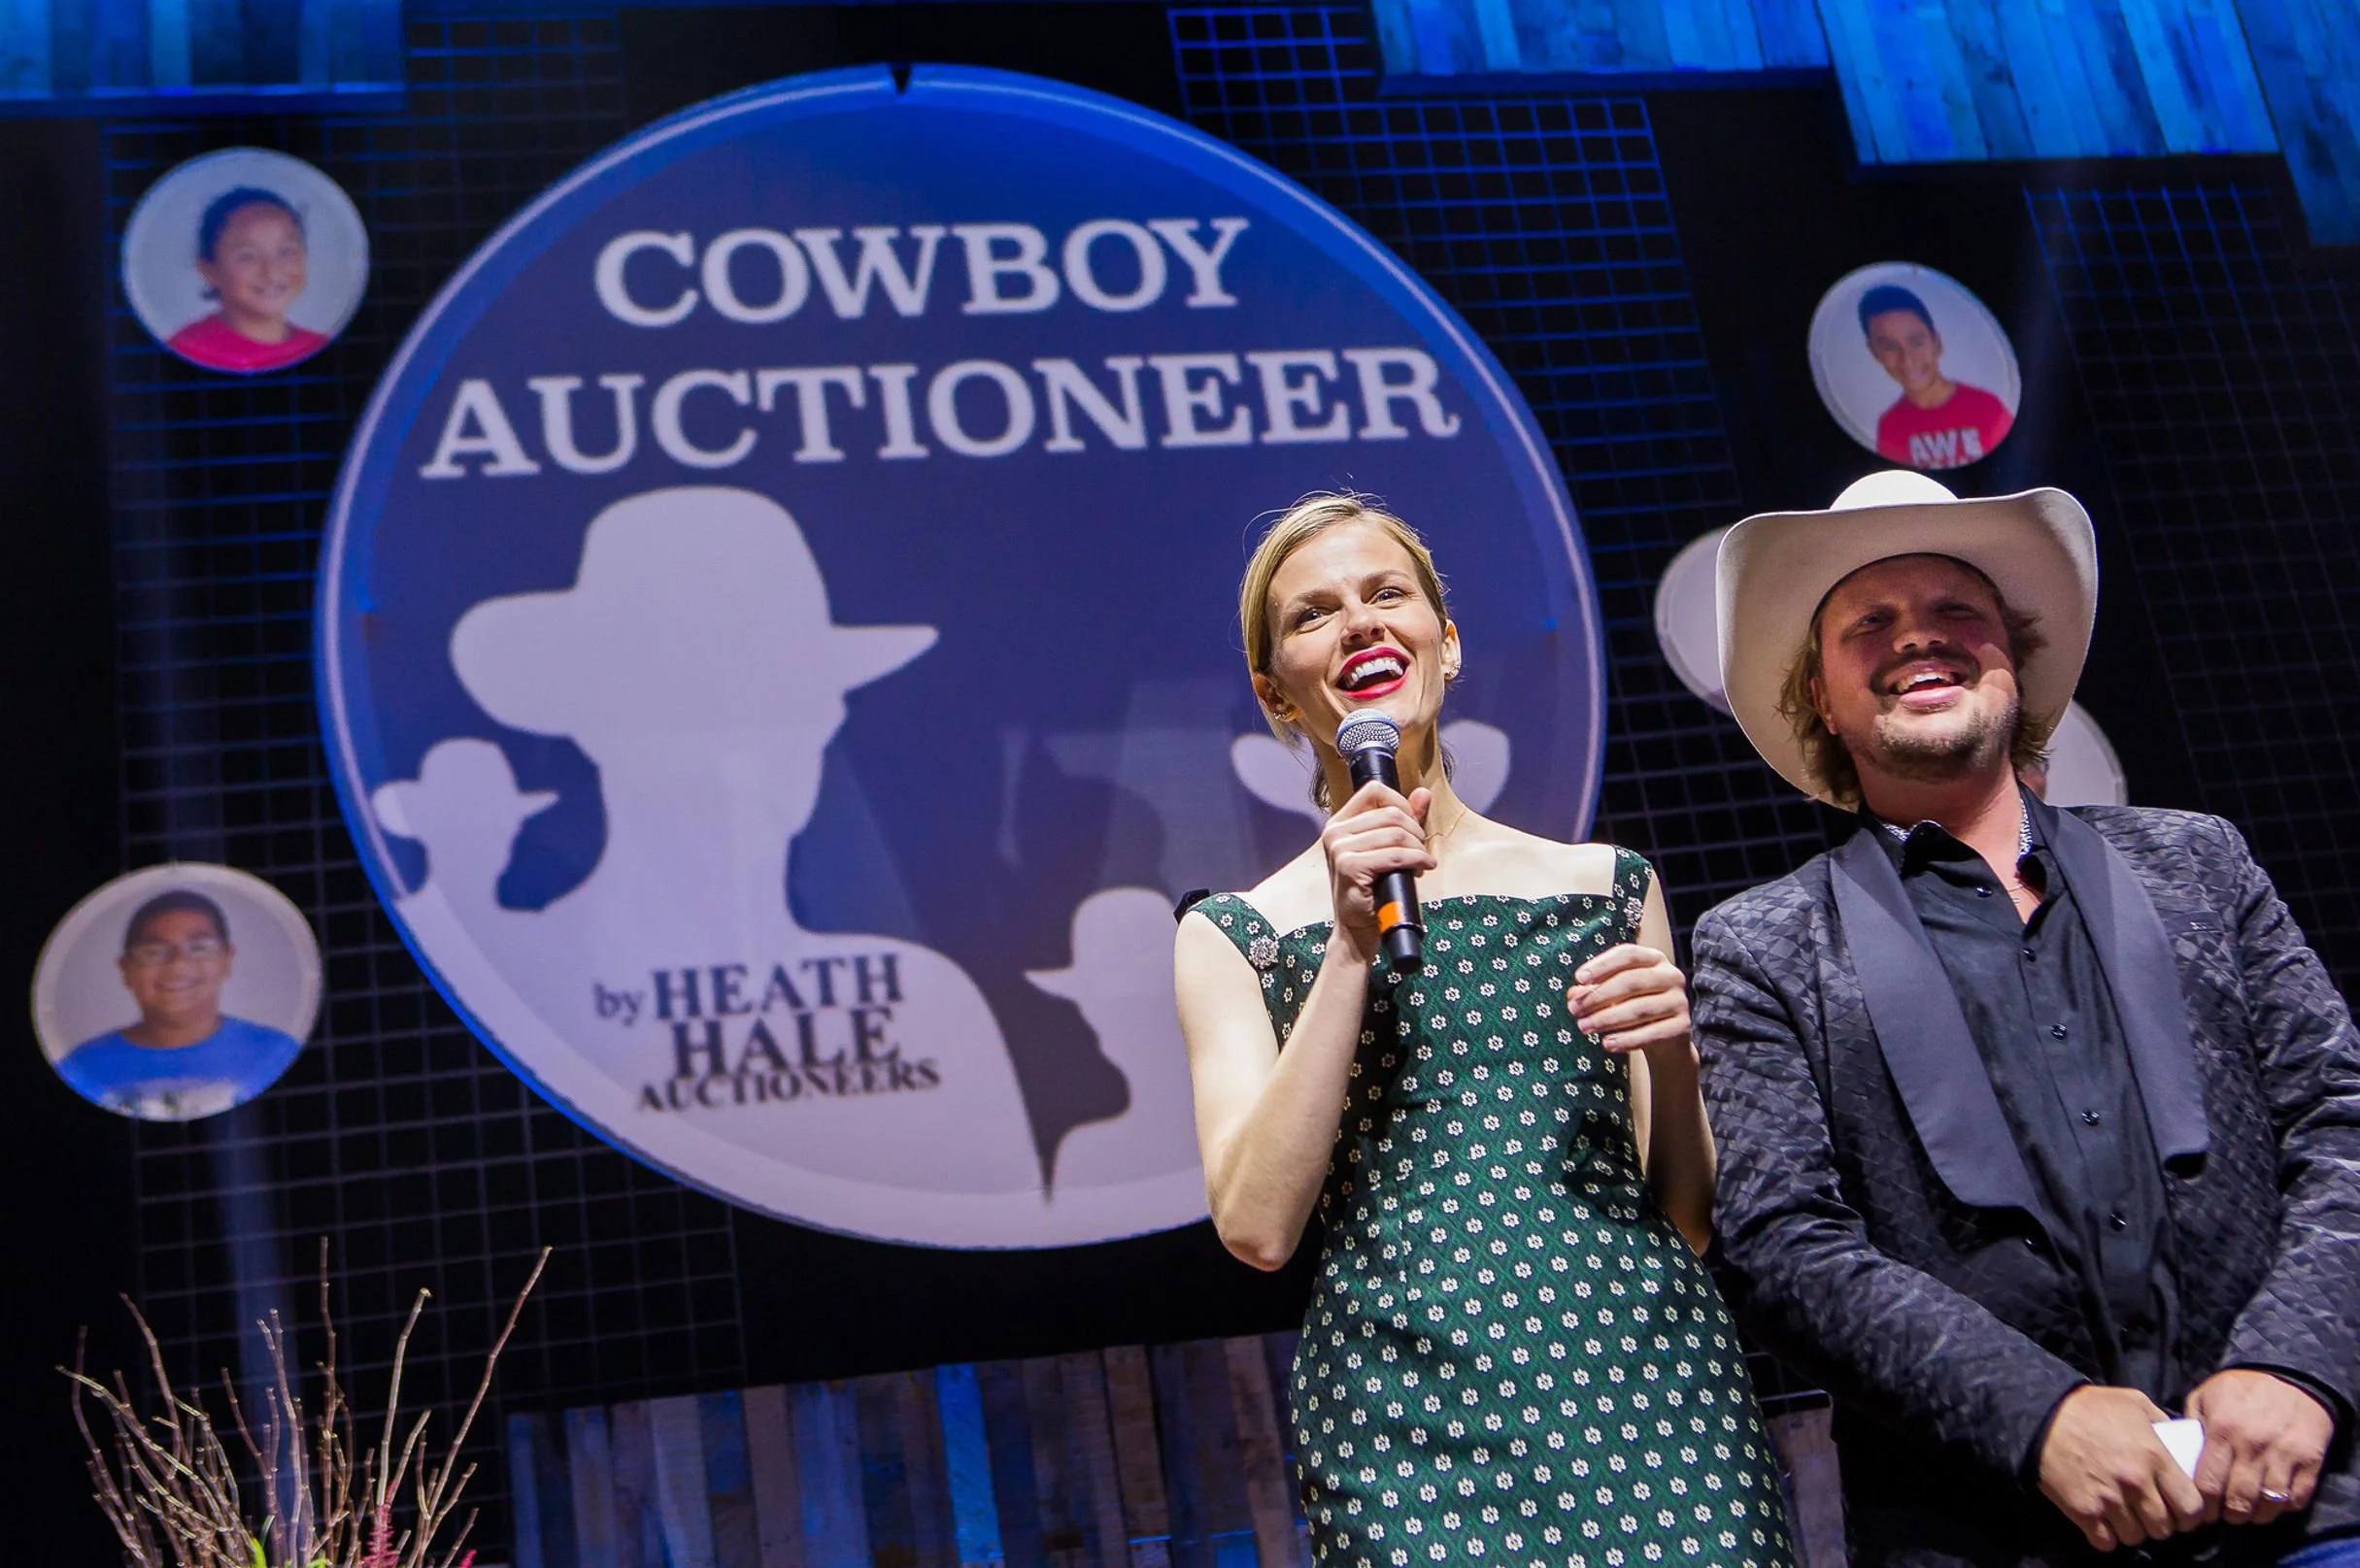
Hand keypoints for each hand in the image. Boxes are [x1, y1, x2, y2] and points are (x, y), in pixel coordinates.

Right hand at [1320, 778, 1432, 960]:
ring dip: (1418, 848)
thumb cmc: (1373, 889)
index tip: (1412, 824)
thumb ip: (1404, 820)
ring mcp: (1339, 849)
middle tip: (1420, 849)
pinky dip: (1416, 859)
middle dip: (1415, 830)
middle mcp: (1334, 832)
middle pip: (1390, 813)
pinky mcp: (1349, 867)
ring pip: (1396, 834)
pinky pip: (1395, 855)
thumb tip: (1423, 793)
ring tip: (1422, 861)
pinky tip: (1423, 867)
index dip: (1401, 803)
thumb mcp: (1387, 849)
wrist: (1358, 928)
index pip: (1374, 791)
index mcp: (1339, 823)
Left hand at [1571, 944, 1693, 1060]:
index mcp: (1653, 958)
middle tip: (1574, 1011)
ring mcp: (1679, 1000)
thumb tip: (1574, 995)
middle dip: (1598, 997)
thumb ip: (1592, 991)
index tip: (1579, 979)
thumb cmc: (1632, 1006)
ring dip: (1607, 1019)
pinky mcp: (1683, 1025)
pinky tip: (1607, 1044)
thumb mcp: (1612, 995)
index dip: (1602, 965)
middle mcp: (1670, 975)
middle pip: (1631, 981)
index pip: (1627, 954)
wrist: (1665, 1038)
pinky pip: (1652, 1033)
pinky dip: (1627, 1040)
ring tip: (1584, 1028)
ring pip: (1639, 1009)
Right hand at [2037, 1385, 2204, 1550]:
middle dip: (2161, 1524)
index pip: (2191, 1507)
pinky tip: (2104, 1521)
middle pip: (2164, 1528)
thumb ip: (2162, 1423)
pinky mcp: (2084, 1511)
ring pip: (2136, 1537)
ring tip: (2125, 1515)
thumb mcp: (2134, 1403)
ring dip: (2133, 1529)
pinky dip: (2107, 1536)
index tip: (2181, 1511)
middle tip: (2151, 1512)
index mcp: (2155, 1458)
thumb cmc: (2091, 1407)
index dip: (2190, 1514)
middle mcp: (2136, 1483)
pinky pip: (2106, 1542)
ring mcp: (2109, 1500)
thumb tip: (2179, 1442)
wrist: (2042, 1415)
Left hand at [2187, 1368, 2333, 1527]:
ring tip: (2248, 1512)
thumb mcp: (2207, 1395)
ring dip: (2256, 1515)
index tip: (2201, 1512)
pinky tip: (2272, 1502)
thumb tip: (2179, 1453)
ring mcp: (2283, 1455)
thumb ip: (2192, 1423)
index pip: (2208, 1484)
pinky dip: (2284, 1507)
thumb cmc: (2243, 1387)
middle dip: (2229, 1515)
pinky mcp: (2310, 1461)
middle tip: (2225, 1515)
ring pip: (2269, 1504)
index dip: (2203, 1506)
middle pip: (2238, 1501)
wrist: (2292, 1376)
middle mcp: (2253, 1446)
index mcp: (2222, 1430)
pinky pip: (2297, 1498)